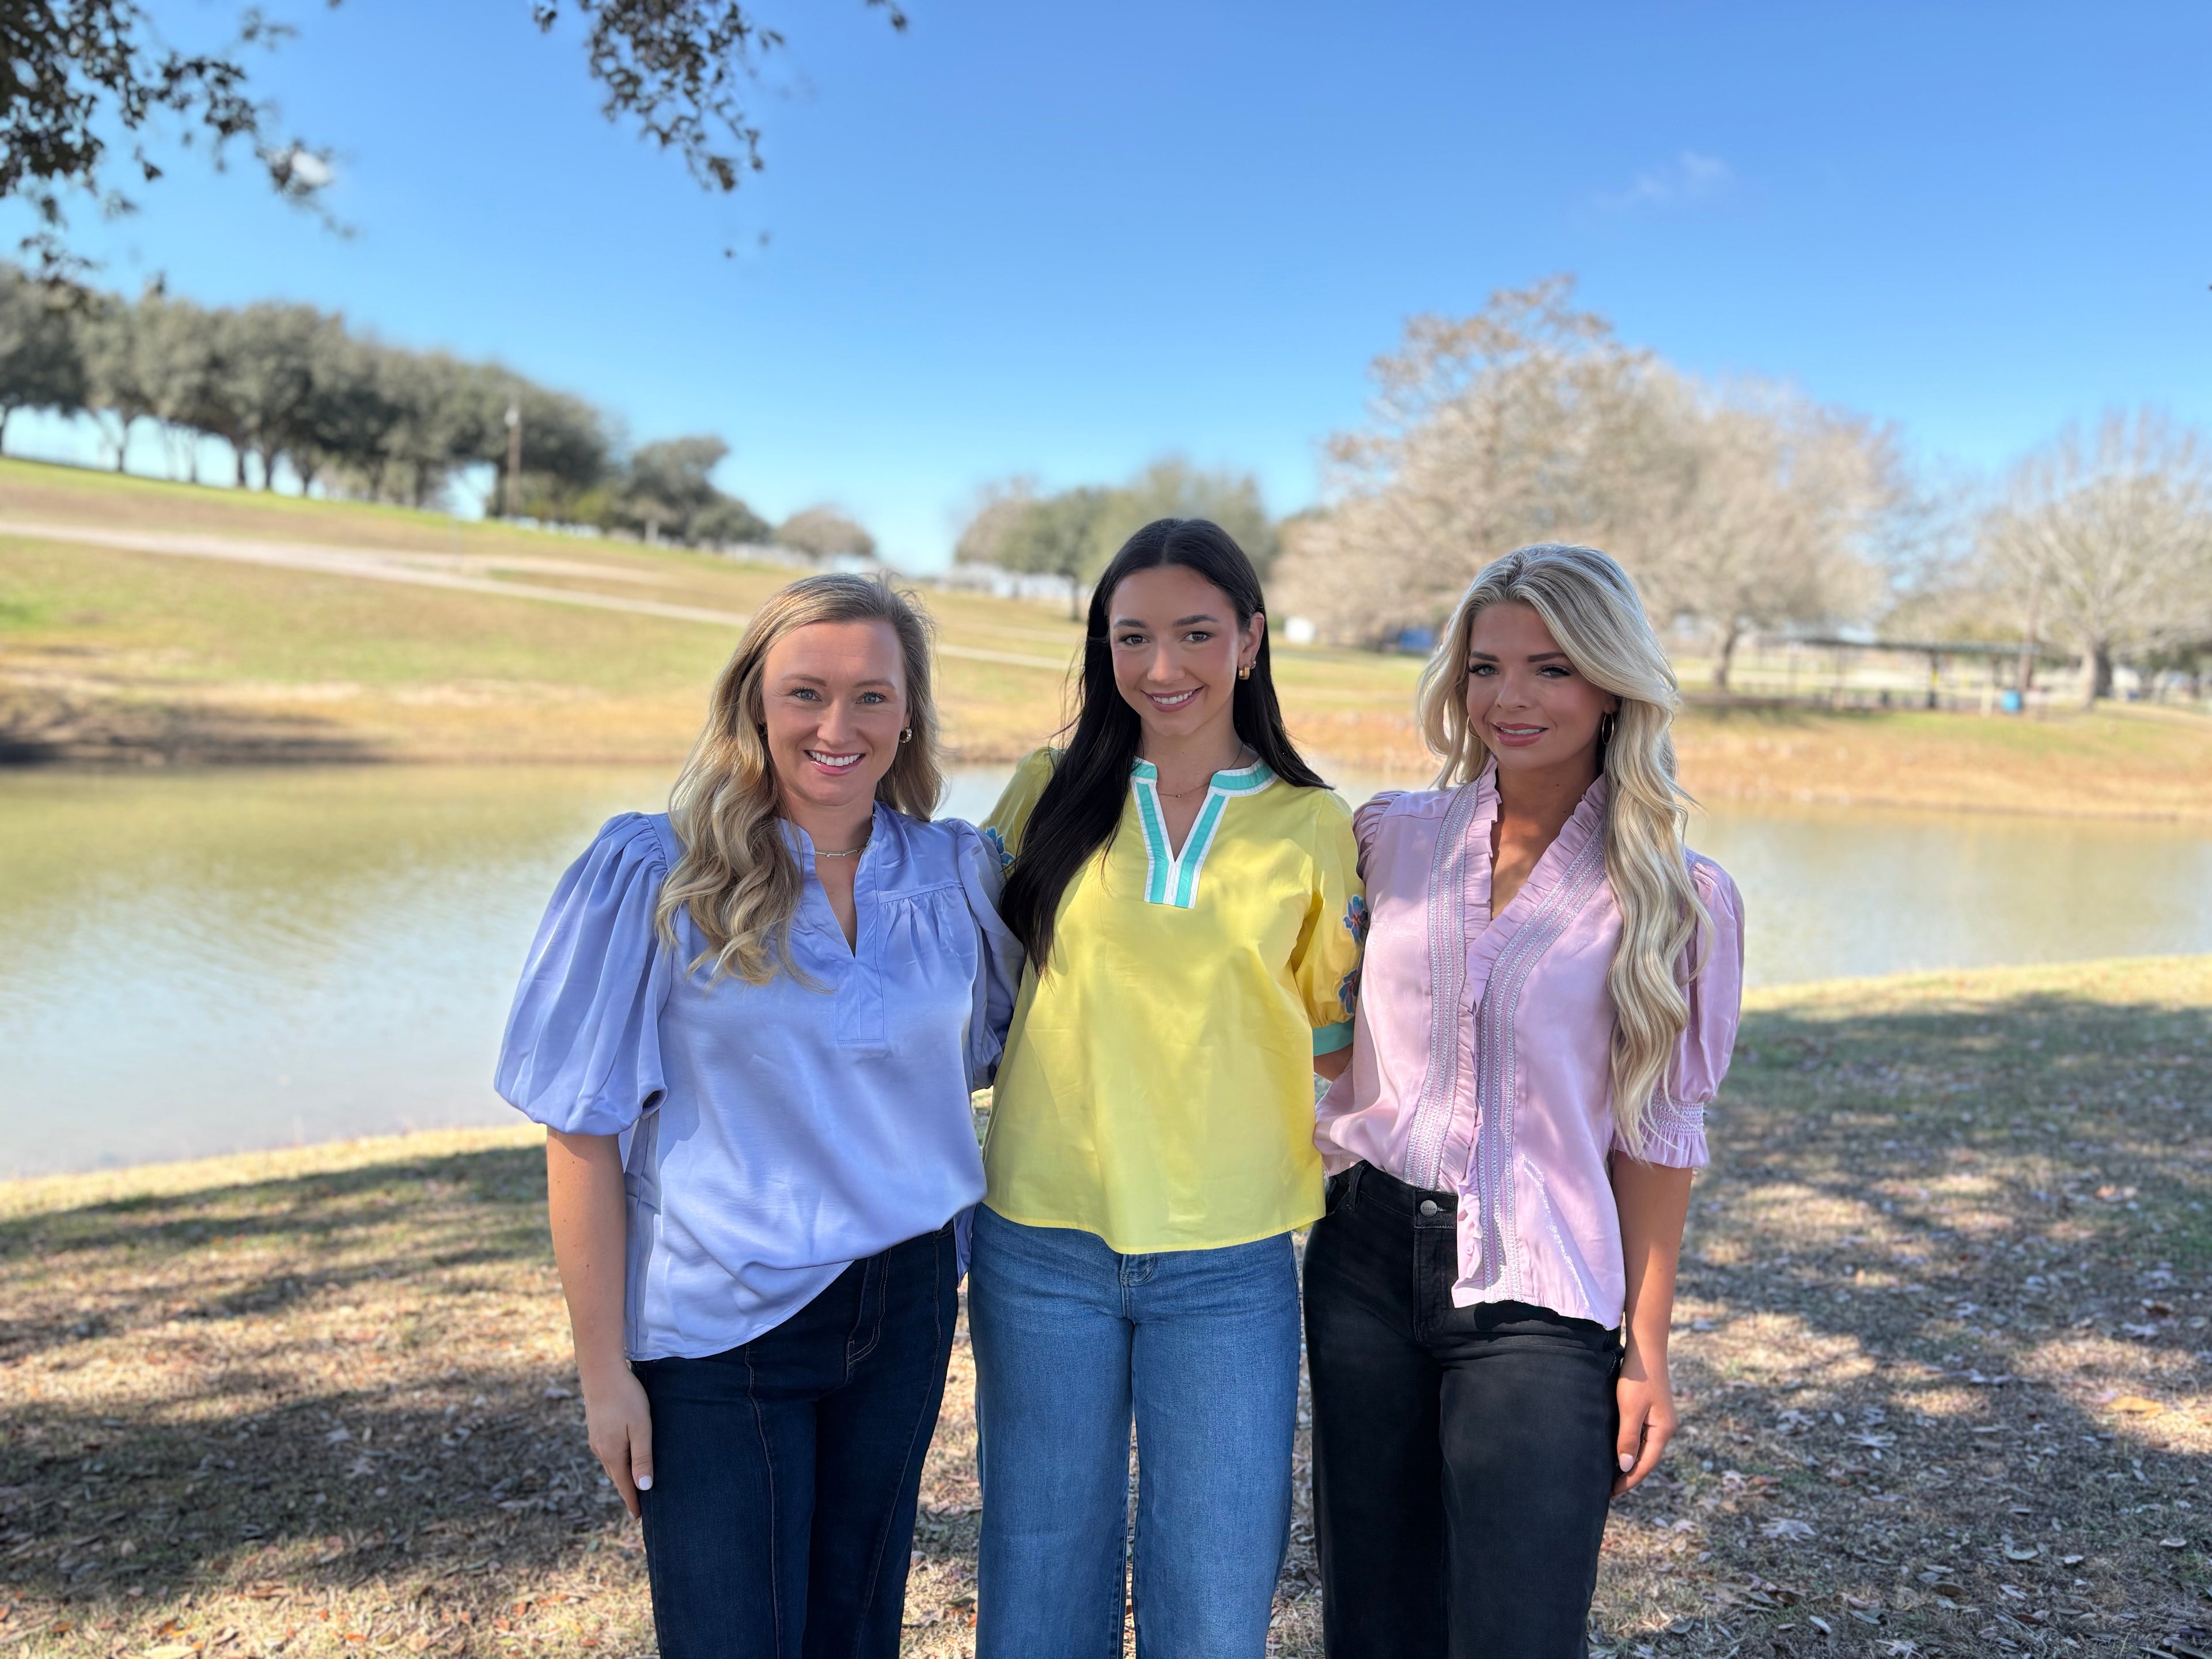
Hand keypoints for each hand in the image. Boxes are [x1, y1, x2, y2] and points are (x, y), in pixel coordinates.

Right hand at [582, 1366, 654, 1518]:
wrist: (601, 1372)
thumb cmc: (626, 1398)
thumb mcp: (641, 1428)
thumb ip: (643, 1457)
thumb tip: (644, 1487)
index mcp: (612, 1454)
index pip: (624, 1486)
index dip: (633, 1501)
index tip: (639, 1517)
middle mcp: (600, 1450)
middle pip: (616, 1477)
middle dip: (628, 1491)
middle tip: (640, 1505)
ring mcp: (596, 1439)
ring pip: (611, 1463)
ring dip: (622, 1475)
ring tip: (634, 1484)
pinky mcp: (596, 1428)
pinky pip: (608, 1451)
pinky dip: (617, 1460)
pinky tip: (624, 1457)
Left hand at [1613, 1342, 1675, 1496]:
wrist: (1646, 1350)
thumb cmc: (1637, 1379)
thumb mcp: (1630, 1409)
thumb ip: (1628, 1438)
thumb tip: (1626, 1467)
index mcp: (1663, 1432)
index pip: (1645, 1465)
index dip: (1629, 1481)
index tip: (1611, 1494)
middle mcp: (1665, 1429)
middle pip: (1647, 1459)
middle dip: (1629, 1476)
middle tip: (1609, 1491)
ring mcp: (1661, 1420)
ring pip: (1644, 1449)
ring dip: (1630, 1463)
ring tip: (1612, 1476)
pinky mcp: (1653, 1411)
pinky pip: (1642, 1437)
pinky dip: (1631, 1448)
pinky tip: (1620, 1451)